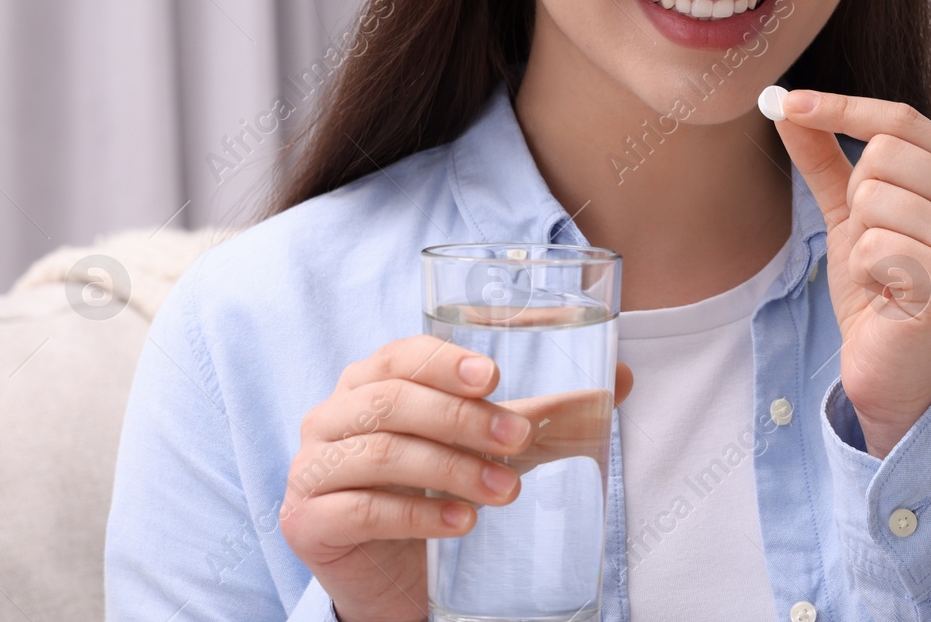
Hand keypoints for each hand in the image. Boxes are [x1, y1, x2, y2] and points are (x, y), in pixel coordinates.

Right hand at [279, 335, 632, 621]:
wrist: (394, 574)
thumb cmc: (438, 491)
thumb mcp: (491, 448)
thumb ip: (544, 417)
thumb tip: (621, 380)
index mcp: (370, 382)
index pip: (401, 355)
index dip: (445, 362)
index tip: (495, 378)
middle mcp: (333, 417)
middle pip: (392, 402)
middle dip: (461, 419)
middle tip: (518, 441)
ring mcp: (313, 470)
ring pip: (379, 453)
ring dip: (451, 469)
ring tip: (506, 491)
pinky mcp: (309, 522)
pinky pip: (361, 508)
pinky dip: (419, 513)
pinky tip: (463, 523)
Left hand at [769, 89, 930, 458]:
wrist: (891, 366)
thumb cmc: (879, 287)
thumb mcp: (849, 212)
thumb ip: (826, 158)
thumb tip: (789, 107)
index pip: (900, 119)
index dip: (841, 107)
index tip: (787, 103)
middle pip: (883, 152)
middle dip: (857, 198)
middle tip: (874, 242)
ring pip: (873, 196)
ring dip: (860, 240)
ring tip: (884, 271)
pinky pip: (873, 244)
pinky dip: (865, 271)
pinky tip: (888, 295)